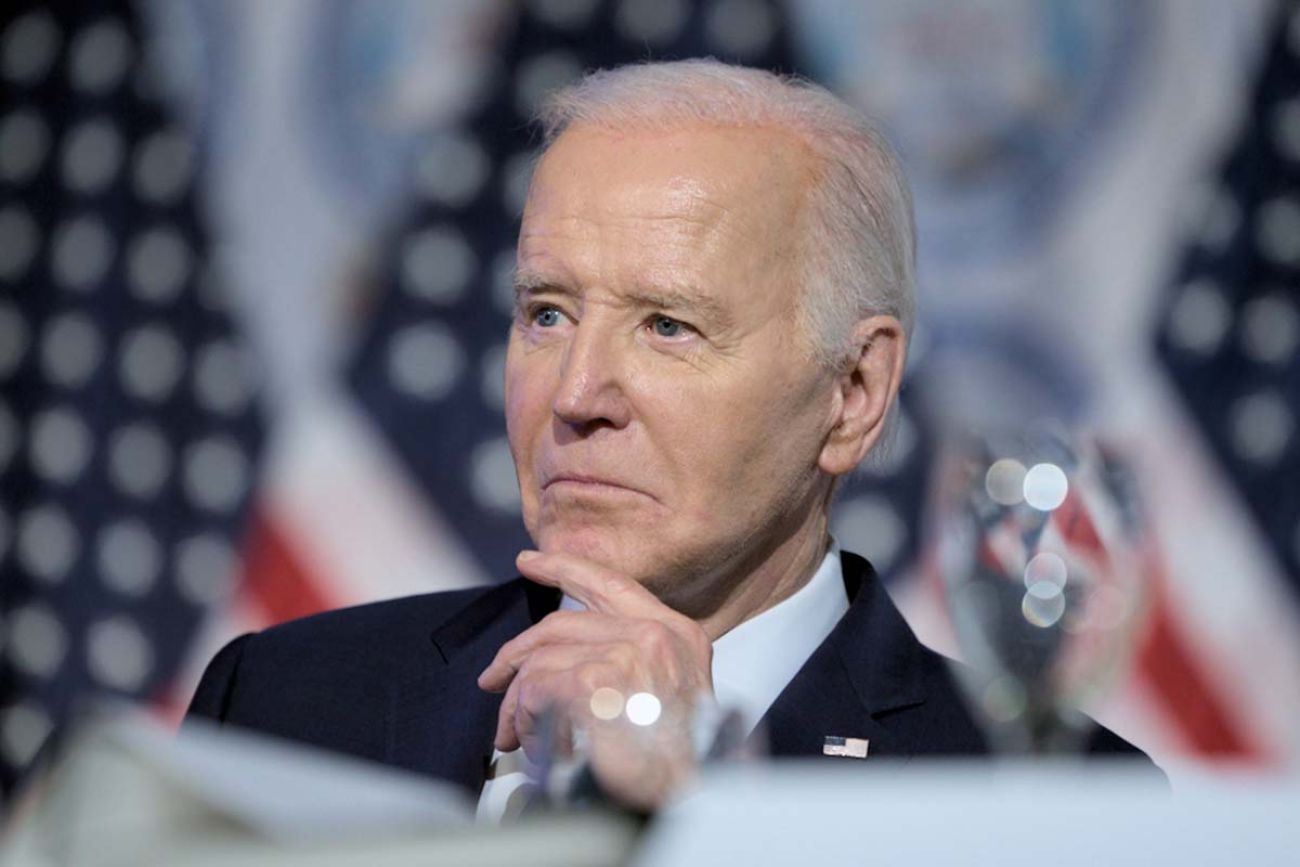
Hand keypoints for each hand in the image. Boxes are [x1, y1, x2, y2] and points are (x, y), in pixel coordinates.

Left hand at [477, 550, 713, 809]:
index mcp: (677, 633)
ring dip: (519, 703)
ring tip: (519, 734)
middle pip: (561, 623)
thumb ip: (628, 662)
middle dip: (517, 653)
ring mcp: (627, 655)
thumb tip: (557, 662)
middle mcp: (655, 635)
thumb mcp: (671, 692)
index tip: (532, 561)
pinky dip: (524, 718)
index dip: (565, 569)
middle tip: (493, 679)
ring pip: (542, 660)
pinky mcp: (596, 683)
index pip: (611, 584)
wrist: (692, 795)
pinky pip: (535, 688)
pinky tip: (533, 741)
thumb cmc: (677, 758)